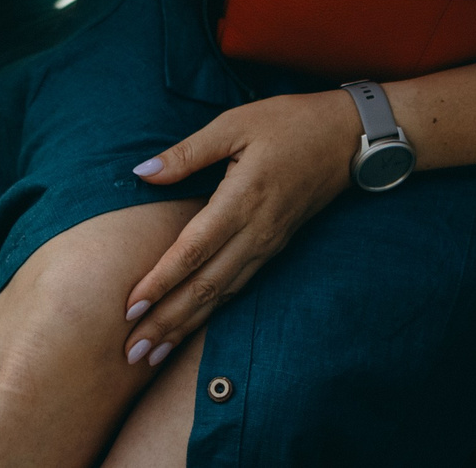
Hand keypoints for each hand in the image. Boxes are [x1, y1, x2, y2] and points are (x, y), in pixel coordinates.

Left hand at [117, 90, 362, 366]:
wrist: (347, 138)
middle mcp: (256, 232)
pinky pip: (238, 287)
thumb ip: (187, 152)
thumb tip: (143, 171)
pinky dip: (211, 311)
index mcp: (242, 199)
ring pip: (222, 294)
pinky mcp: (275, 248)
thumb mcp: (235, 123)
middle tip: (132, 352)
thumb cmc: (288, 123)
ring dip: (186, 325)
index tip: (129, 308)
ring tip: (154, 352)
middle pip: (205, 286)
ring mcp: (268, 244)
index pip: (193, 251)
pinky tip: (190, 325)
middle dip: (167, 321)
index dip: (160, 281)